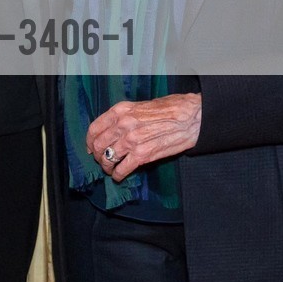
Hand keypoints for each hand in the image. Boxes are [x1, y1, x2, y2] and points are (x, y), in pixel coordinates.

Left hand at [86, 94, 201, 181]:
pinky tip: (119, 175)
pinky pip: (122, 169)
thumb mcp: (142, 105)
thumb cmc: (170, 108)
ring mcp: (132, 140)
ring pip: (108, 158)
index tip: (92, 148)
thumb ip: (125, 117)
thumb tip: (112, 130)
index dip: (90, 141)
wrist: (192, 116)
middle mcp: (123, 124)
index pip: (95, 128)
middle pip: (98, 145)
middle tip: (102, 160)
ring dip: (107, 167)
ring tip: (111, 169)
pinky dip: (118, 175)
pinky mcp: (143, 155)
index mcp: (121, 110)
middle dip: (98, 156)